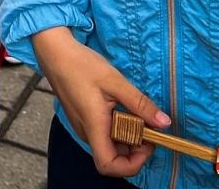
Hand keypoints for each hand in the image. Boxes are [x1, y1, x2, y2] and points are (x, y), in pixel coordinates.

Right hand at [32, 27, 169, 178]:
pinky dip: (118, 128)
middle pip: (113, 157)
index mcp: (93, 126)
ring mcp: (82, 126)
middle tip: (147, 126)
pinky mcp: (82, 118)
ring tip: (135, 113)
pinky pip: (103, 133)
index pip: (109, 166)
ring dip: (127, 137)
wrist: (54, 51)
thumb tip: (164, 123)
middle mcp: (86, 132)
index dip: (132, 164)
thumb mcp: (115, 81)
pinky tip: (121, 108)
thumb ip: (140, 104)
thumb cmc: (80, 64)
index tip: (147, 144)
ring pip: (109, 145)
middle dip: (135, 149)